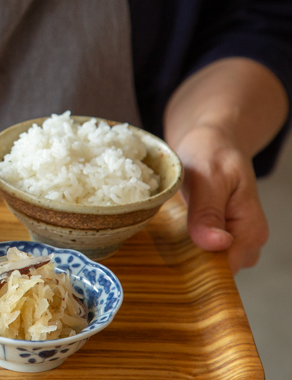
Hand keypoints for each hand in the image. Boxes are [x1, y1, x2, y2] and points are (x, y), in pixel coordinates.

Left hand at [173, 125, 268, 273]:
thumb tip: (217, 245)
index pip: (226, 270)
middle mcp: (246, 241)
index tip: (169, 262)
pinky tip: (167, 234)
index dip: (198, 270)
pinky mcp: (215, 235)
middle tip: (161, 244)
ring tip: (162, 235)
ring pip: (205, 264)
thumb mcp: (208, 176)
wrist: (209, 138)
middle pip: (215, 272)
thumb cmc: (211, 151)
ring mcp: (231, 240)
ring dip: (182, 255)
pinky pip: (199, 253)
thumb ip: (208, 212)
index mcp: (251, 230)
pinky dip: (182, 246)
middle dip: (188, 264)